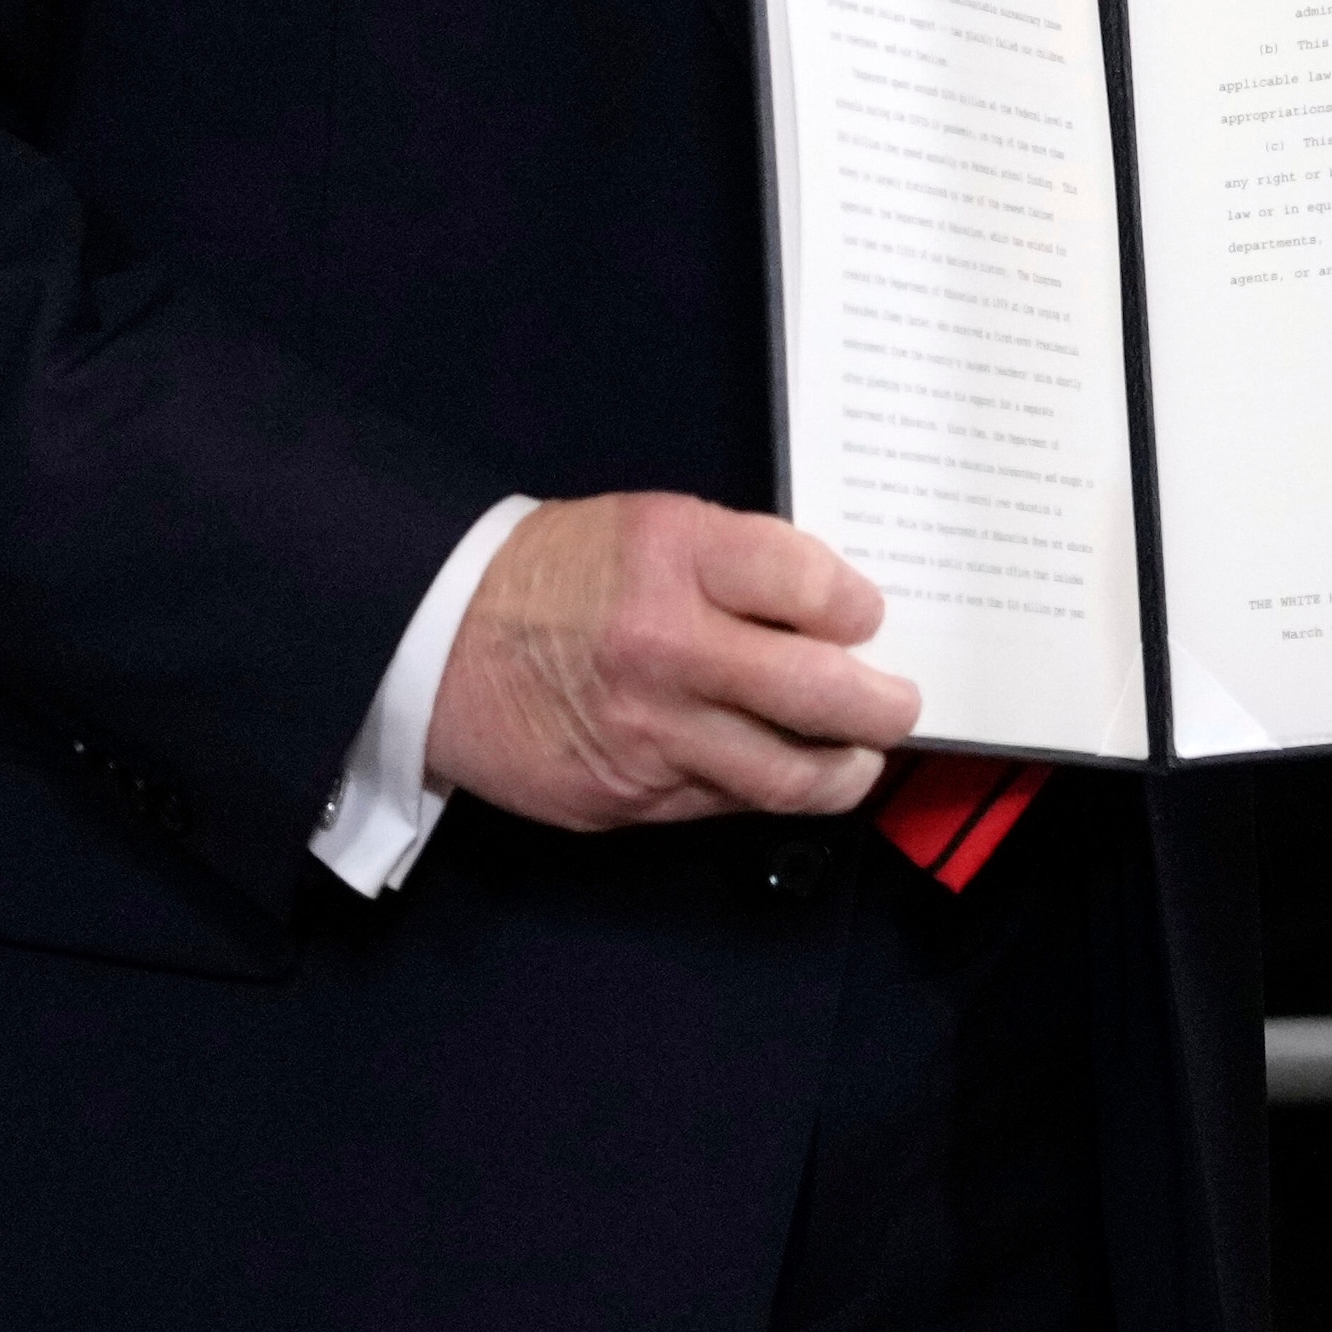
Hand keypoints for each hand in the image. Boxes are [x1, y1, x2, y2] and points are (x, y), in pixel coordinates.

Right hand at [426, 491, 925, 832]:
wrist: (432, 643)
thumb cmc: (553, 575)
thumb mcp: (647, 527)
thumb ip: (738, 566)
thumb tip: (834, 615)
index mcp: (674, 556)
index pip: (812, 584)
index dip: (856, 607)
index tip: (865, 618)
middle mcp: (666, 646)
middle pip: (823, 692)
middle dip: (884, 707)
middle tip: (899, 706)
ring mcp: (648, 734)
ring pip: (788, 777)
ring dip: (843, 772)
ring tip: (857, 760)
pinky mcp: (626, 800)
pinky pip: (723, 804)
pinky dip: (759, 790)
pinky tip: (769, 770)